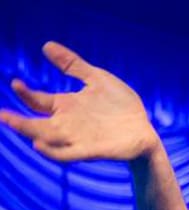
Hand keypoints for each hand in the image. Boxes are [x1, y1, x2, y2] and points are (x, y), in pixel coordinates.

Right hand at [0, 41, 158, 161]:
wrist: (144, 130)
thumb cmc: (122, 106)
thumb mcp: (97, 79)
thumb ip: (73, 65)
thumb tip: (46, 46)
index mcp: (66, 106)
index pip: (37, 101)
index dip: (25, 93)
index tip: (16, 83)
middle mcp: (67, 123)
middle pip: (35, 123)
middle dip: (16, 120)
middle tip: (1, 115)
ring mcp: (77, 138)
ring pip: (45, 138)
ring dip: (29, 133)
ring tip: (13, 124)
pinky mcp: (89, 151)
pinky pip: (65, 154)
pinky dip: (51, 151)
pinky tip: (39, 145)